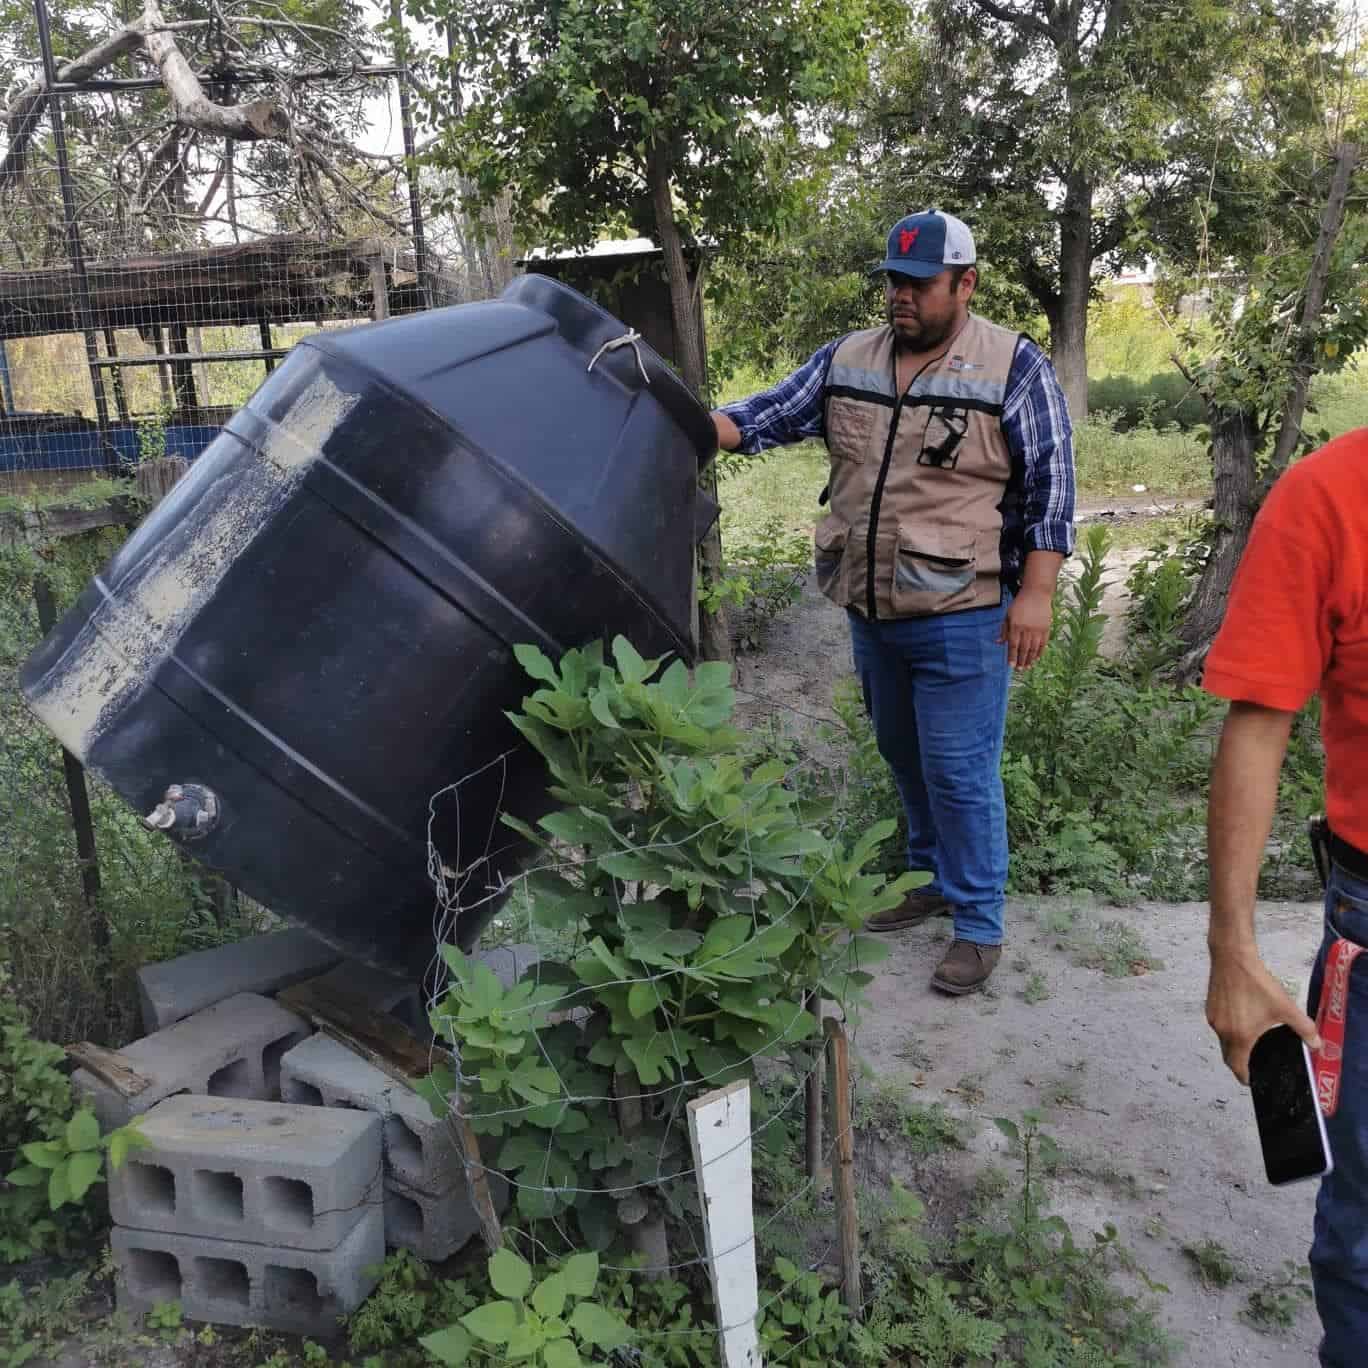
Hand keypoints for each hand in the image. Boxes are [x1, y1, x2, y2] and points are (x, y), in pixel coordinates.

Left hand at [998, 587, 1051, 669]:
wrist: (1036, 593)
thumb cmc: (1019, 604)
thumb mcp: (1008, 615)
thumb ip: (1004, 630)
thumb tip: (998, 643)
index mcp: (1015, 626)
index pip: (1013, 645)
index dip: (1011, 657)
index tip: (1010, 666)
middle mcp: (1026, 629)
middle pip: (1023, 649)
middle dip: (1021, 661)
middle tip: (1019, 670)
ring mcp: (1037, 629)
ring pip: (1033, 648)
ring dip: (1030, 659)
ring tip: (1028, 667)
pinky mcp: (1046, 628)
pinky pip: (1043, 643)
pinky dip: (1040, 652)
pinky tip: (1037, 658)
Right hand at [1205, 946, 1320, 1084]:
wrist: (1232, 958)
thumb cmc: (1258, 983)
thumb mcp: (1285, 1006)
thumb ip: (1303, 1028)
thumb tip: (1317, 1045)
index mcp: (1240, 1036)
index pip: (1237, 1066)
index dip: (1245, 1077)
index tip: (1251, 1081)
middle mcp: (1222, 1031)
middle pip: (1228, 1055)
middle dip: (1239, 1063)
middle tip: (1253, 1063)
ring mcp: (1213, 1019)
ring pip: (1222, 1040)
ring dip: (1234, 1044)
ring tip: (1250, 1038)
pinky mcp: (1209, 1007)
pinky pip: (1218, 1026)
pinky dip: (1228, 1030)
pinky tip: (1241, 1018)